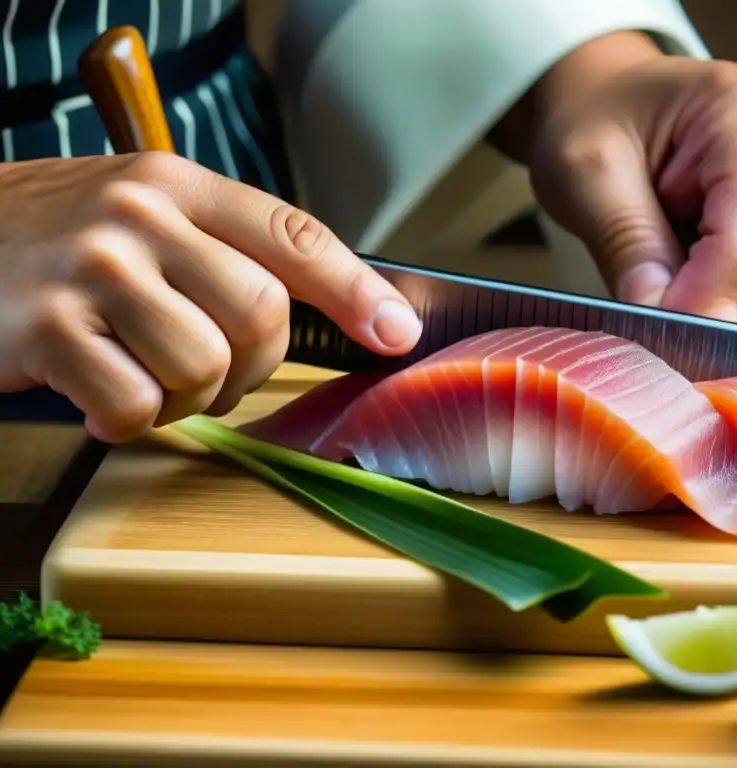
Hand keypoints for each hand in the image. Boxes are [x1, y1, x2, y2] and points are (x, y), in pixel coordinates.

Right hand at [0, 152, 421, 442]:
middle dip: (252, 367)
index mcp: (178, 184)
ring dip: (187, 398)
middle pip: (260, 314)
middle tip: (212, 374)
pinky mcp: (47, 329)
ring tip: (145, 379)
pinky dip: (127, 421)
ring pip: (204, 366)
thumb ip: (224, 248)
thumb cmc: (62, 241)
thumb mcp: (145, 214)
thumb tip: (336, 307)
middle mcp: (141, 215)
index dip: (354, 289)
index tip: (396, 332)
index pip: (292, 234)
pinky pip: (137, 405)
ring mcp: (93, 269)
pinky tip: (99, 400)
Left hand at [520, 33, 736, 322]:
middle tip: (655, 281)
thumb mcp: (585, 175)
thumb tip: (663, 319)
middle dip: (723, 293)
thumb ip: (627, 244)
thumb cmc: (597, 124)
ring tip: (682, 248)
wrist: (614, 99)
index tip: (675, 335)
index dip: (723, 287)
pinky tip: (715, 254)